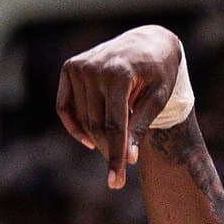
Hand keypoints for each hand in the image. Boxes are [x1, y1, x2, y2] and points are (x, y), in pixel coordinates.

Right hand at [56, 25, 183, 189]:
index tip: (116, 181)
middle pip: (96, 125)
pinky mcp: (70, 68)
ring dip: (97, 139)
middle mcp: (94, 67)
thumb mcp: (158, 98)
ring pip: (82, 119)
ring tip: (115, 145)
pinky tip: (90, 140)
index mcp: (119, 73)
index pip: (114, 125)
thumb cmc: (159, 72)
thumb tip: (129, 159)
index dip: (116, 156)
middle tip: (119, 173)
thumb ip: (141, 126)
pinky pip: (64, 107)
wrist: (148, 42)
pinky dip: (76, 126)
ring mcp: (79, 66)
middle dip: (108, 151)